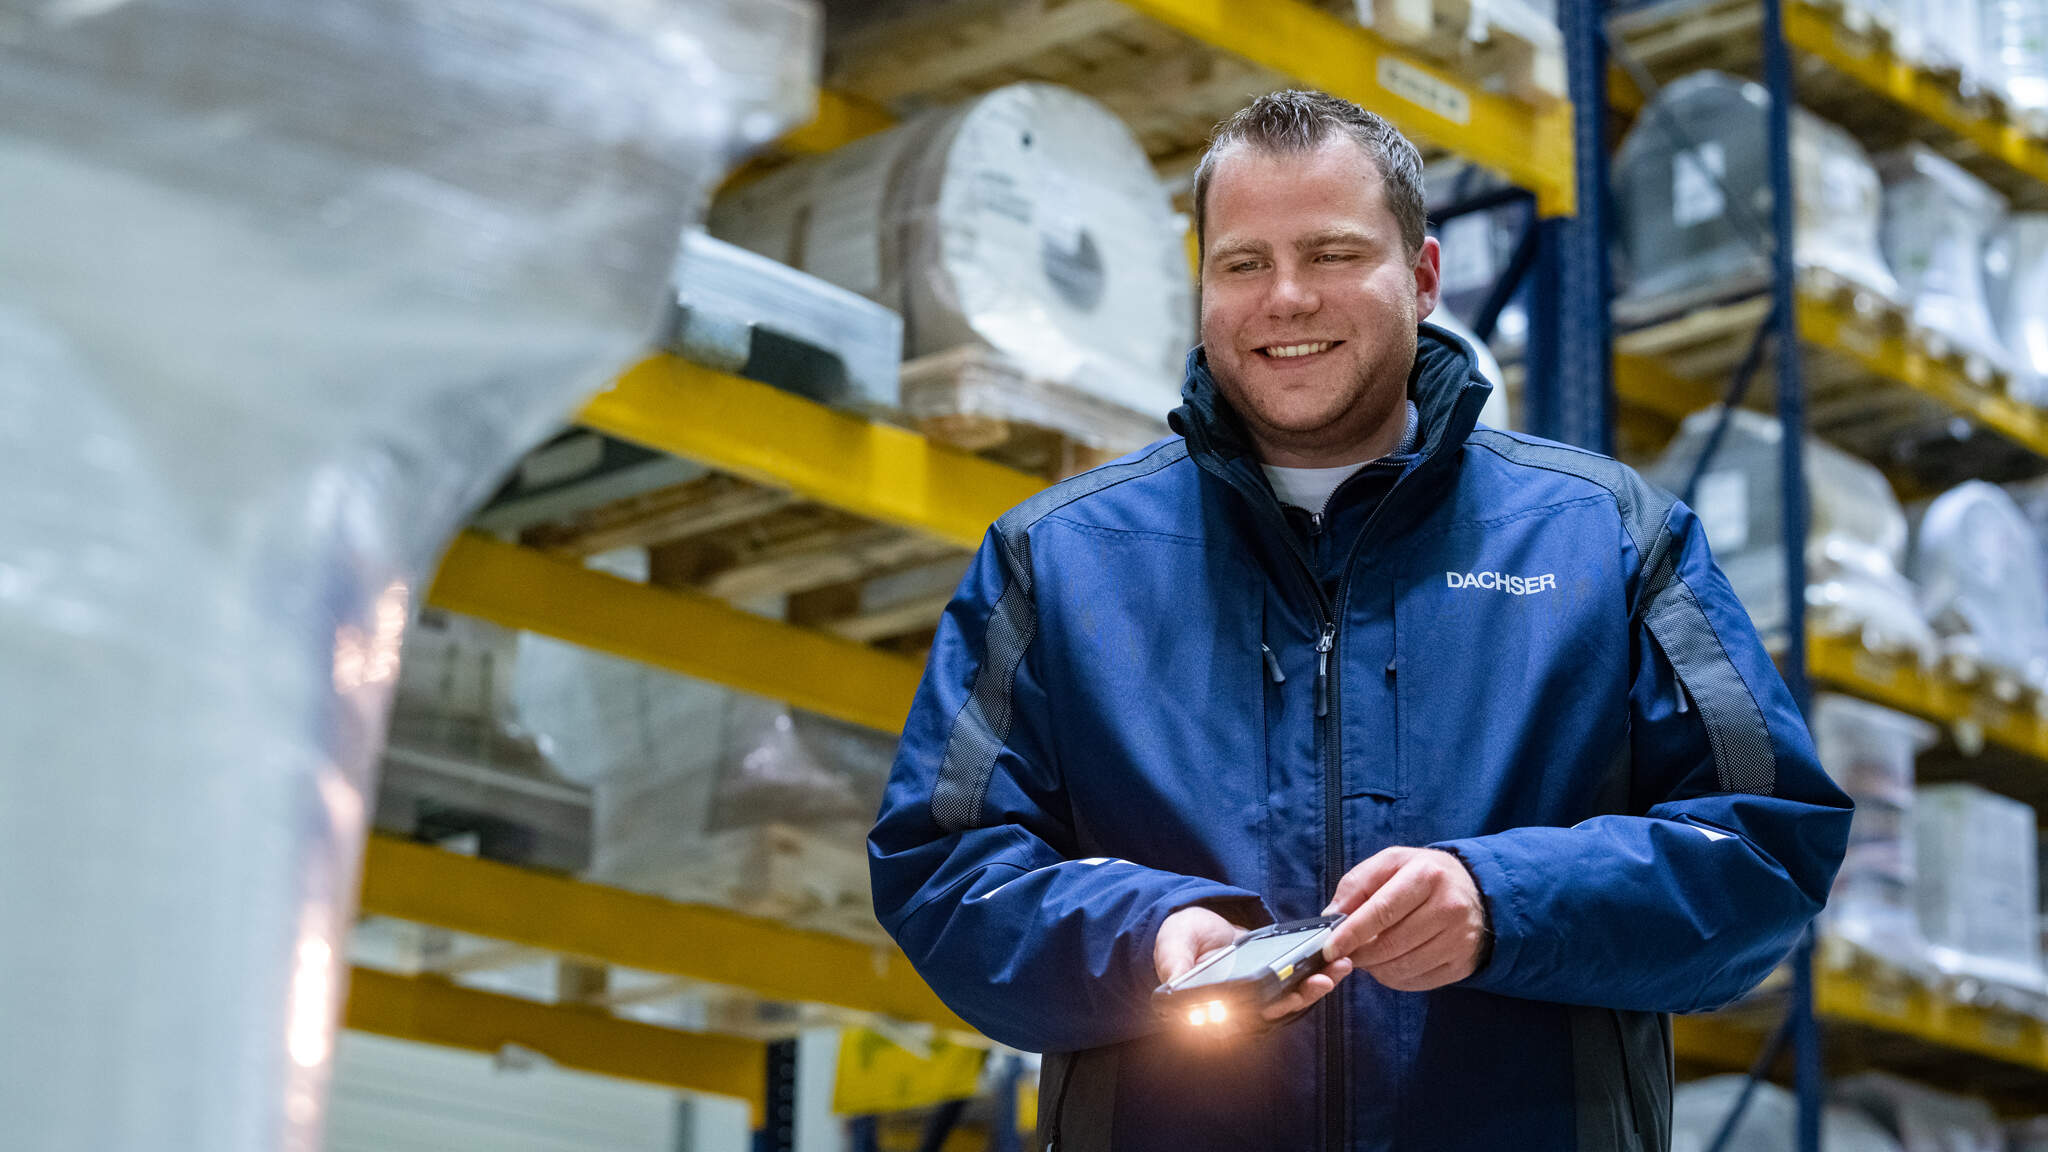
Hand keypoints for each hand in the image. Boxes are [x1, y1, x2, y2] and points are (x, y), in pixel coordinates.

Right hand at [1156, 906, 1352, 1022]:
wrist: (1196, 921)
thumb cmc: (1179, 937)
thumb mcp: (1171, 947)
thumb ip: (1174, 964)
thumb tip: (1175, 984)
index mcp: (1218, 1005)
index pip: (1246, 1017)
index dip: (1269, 1009)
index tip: (1289, 1000)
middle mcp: (1242, 1005)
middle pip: (1277, 1009)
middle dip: (1301, 996)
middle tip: (1321, 981)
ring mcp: (1261, 992)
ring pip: (1292, 997)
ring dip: (1317, 985)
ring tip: (1338, 968)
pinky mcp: (1274, 976)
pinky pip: (1298, 978)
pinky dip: (1317, 970)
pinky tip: (1335, 960)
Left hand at [1321, 847, 1485, 992]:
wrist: (1475, 891)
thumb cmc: (1423, 875)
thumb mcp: (1391, 863)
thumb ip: (1357, 884)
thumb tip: (1331, 917)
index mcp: (1426, 875)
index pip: (1382, 911)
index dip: (1351, 933)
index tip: (1329, 948)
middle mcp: (1448, 907)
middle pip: (1391, 944)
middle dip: (1359, 954)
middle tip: (1344, 954)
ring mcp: (1460, 938)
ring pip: (1402, 967)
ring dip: (1375, 968)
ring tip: (1367, 956)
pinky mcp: (1463, 963)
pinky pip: (1417, 981)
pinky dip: (1395, 977)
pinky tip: (1390, 963)